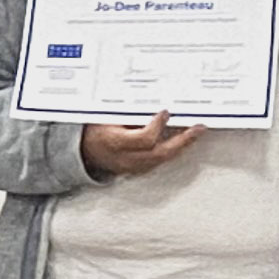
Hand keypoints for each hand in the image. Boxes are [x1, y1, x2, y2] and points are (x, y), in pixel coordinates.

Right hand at [82, 113, 203, 177]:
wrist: (81, 150)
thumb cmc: (92, 130)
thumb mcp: (104, 116)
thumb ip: (129, 114)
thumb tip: (154, 108)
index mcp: (113, 143)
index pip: (144, 139)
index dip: (158, 125)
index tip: (165, 112)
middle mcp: (124, 158)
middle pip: (160, 153)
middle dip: (183, 140)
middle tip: (198, 128)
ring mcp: (131, 167)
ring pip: (163, 159)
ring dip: (181, 146)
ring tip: (194, 133)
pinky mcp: (136, 170)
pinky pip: (158, 162)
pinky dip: (170, 152)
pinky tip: (179, 143)